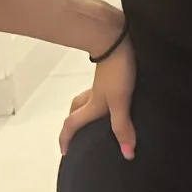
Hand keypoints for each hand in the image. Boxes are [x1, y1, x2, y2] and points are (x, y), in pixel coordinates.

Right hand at [58, 28, 135, 158]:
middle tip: (79, 134)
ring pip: (89, 98)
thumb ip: (123, 126)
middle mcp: (94, 93)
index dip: (66, 138)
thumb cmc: (117, 71)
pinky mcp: (112, 70)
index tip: (65, 152)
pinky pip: (103, 88)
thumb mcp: (121, 101)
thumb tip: (126, 154)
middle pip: (76, 109)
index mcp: (93, 104)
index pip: (72, 124)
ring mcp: (102, 81)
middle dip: (74, 122)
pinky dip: (105, 95)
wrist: (117, 38)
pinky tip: (118, 94)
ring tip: (100, 117)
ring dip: (89, 108)